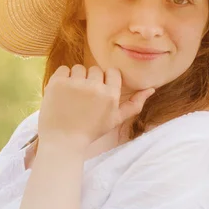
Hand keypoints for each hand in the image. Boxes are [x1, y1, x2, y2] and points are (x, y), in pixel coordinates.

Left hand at [38, 65, 154, 149]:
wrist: (62, 141)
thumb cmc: (90, 131)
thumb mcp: (115, 120)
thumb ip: (134, 105)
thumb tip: (151, 89)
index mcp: (110, 95)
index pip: (112, 72)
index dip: (105, 81)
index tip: (98, 92)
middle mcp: (94, 87)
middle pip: (95, 70)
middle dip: (90, 81)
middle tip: (84, 99)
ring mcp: (74, 84)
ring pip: (79, 68)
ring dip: (76, 79)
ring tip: (73, 96)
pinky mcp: (57, 83)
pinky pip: (64, 69)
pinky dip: (62, 78)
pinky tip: (63, 93)